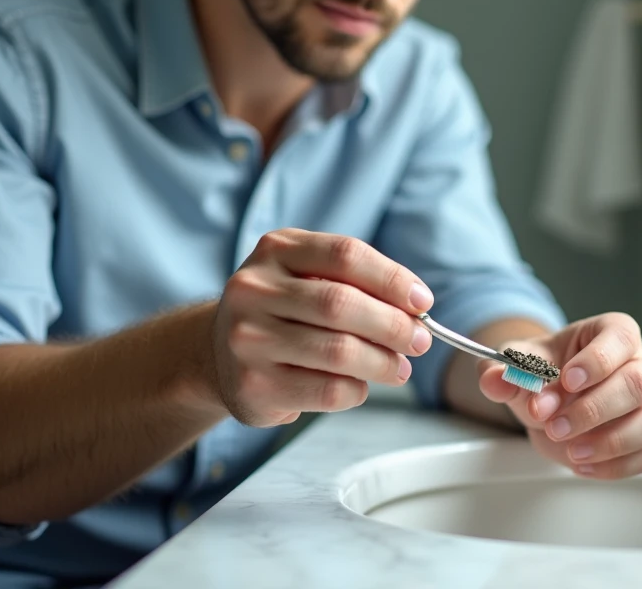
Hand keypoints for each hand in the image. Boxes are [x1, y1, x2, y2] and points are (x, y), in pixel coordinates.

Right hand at [212, 229, 434, 426]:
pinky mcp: (253, 386)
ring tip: (399, 368)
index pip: (346, 255)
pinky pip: (327, 390)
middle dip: (393, 325)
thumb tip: (415, 308)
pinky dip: (357, 390)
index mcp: (276, 250)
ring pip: (339, 351)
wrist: (218, 352)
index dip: (392, 279)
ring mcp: (248, 339)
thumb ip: (356, 282)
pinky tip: (359, 385)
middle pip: (342, 304)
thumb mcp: (308, 276)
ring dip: (383, 362)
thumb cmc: (282, 310)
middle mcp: (253, 289)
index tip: (422, 302)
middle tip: (420, 340)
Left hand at [478, 313, 641, 478]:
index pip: (619, 338)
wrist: (551, 401)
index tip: (568, 380)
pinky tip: (583, 463)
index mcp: (614, 333)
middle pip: (637, 383)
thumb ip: (504, 370)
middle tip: (556, 425)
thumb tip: (496, 379)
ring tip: (571, 450)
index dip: (597, 360)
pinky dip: (615, 466)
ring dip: (611, 442)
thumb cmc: (546, 373)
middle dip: (593, 409)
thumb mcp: (518, 365)